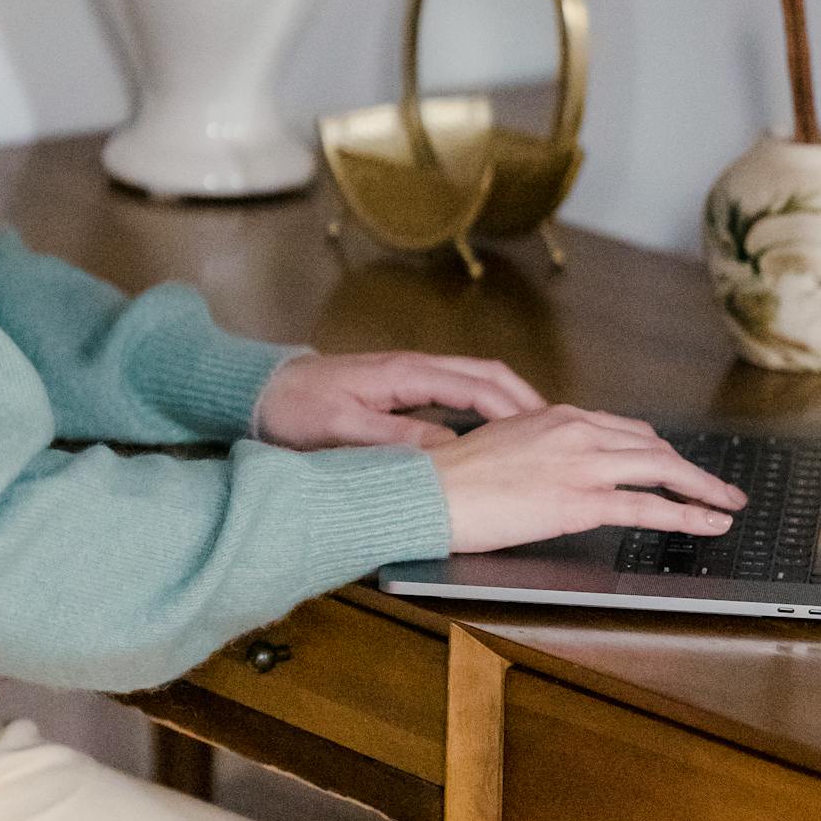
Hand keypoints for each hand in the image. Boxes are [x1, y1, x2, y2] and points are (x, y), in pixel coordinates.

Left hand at [253, 349, 544, 449]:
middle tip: (559, 432)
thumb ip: (394, 438)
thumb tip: (448, 452)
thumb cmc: (296, 409)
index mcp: (406, 373)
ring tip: (538, 435)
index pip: (478, 386)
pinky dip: (485, 410)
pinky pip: (457, 395)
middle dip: (526, 401)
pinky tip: (493, 435)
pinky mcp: (401, 390)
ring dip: (509, 404)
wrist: (261, 392)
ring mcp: (409, 377)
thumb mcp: (343, 429)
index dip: (516, 409)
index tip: (544, 433)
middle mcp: (414, 368)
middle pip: (487, 377)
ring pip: (475, 384)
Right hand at [429, 405, 746, 555]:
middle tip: (720, 486)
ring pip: (661, 471)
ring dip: (702, 488)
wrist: (431, 490)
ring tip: (727, 504)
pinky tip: (708, 523)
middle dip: (693, 468)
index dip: (658, 451)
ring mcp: (581, 465)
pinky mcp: (580, 501)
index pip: (625, 430)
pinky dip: (687, 515)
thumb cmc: (454, 476)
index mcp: (557, 416)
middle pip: (653, 447)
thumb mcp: (502, 442)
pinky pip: (647, 508)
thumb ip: (537, 446)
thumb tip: (551, 463)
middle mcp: (577, 432)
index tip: (675, 464)